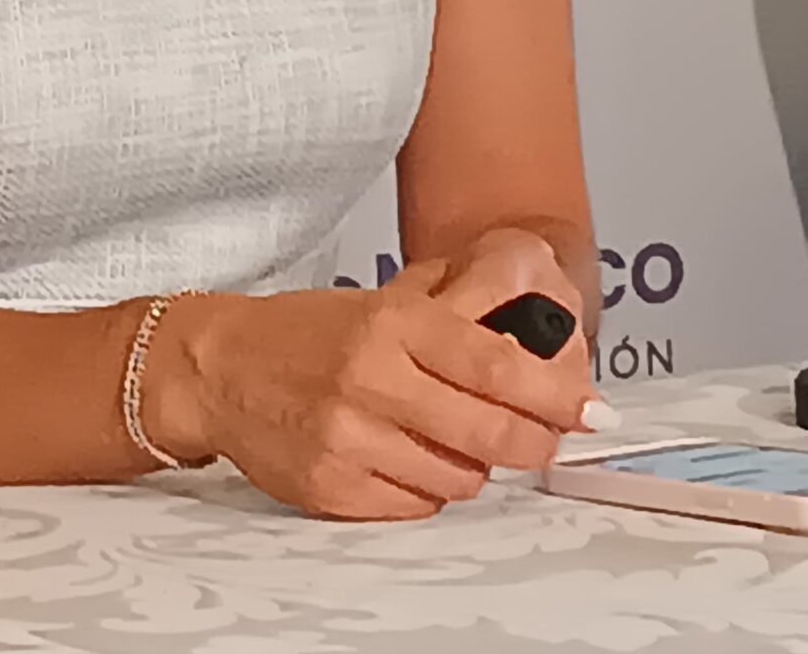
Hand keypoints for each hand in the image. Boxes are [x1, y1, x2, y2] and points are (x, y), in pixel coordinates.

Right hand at [146, 258, 598, 521]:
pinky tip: (406, 460)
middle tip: (543, 441)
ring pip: (459, 478)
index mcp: (392, 324)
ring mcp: (349, 438)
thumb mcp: (384, 301)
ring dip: (473, 466)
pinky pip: (414, 505)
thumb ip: (459, 316)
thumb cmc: (304, 334)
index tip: (590, 411)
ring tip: (449, 439)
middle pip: (491, 433)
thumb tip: (540, 340)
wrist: (217, 367)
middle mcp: (372, 378)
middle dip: (534, 444)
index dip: (556, 395)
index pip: (498, 365)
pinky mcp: (331, 485)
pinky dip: (426, 489)